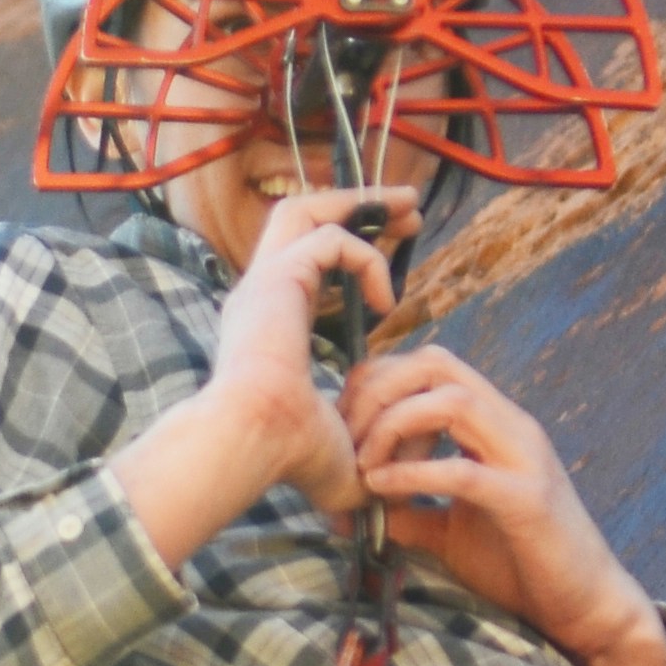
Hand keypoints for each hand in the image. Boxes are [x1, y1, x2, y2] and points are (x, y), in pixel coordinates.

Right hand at [108, 187, 412, 566]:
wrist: (256, 442)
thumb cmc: (290, 454)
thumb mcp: (342, 442)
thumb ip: (368, 438)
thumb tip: (403, 461)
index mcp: (267, 321)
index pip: (304, 260)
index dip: (352, 249)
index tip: (396, 251)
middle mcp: (260, 292)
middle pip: (298, 217)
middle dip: (354, 204)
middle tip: (407, 207)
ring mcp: (263, 281)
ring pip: (303, 210)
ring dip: (359, 204)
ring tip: (409, 208)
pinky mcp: (277, 278)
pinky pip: (331, 242)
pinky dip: (366, 261)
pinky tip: (387, 305)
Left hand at [340, 344, 665, 665]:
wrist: (584, 606)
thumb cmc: (520, 564)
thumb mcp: (450, 531)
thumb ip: (408, 509)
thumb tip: (354, 505)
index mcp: (495, 424)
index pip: (430, 365)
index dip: (378, 382)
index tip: (345, 425)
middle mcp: (512, 427)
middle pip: (436, 365)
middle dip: (378, 391)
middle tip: (346, 439)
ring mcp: (525, 459)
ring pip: (452, 402)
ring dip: (393, 424)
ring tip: (364, 464)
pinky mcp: (529, 502)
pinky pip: (464, 471)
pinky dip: (414, 473)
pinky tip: (382, 488)